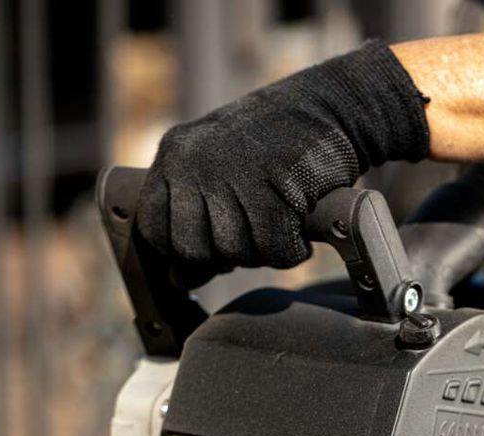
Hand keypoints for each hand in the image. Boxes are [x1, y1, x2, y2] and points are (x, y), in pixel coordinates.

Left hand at [136, 40, 428, 288]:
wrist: (329, 105)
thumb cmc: (273, 148)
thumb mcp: (219, 170)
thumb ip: (194, 218)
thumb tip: (179, 281)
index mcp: (174, 155)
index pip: (154, 229)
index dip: (183, 250)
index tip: (213, 246)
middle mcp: (195, 162)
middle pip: (192, 250)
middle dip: (223, 258)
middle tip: (251, 239)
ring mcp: (234, 173)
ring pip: (234, 253)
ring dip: (262, 254)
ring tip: (279, 227)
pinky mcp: (277, 187)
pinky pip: (274, 249)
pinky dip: (291, 252)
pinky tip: (299, 235)